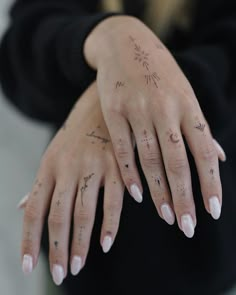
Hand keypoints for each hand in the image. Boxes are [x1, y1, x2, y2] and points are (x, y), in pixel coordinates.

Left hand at [19, 82, 123, 284]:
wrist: (100, 101)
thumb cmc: (76, 133)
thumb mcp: (53, 153)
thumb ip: (40, 184)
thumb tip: (20, 207)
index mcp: (49, 166)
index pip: (34, 210)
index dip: (29, 240)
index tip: (28, 265)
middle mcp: (68, 168)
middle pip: (58, 216)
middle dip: (58, 249)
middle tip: (61, 274)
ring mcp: (93, 166)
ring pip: (84, 212)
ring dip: (81, 243)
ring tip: (78, 265)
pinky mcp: (117, 164)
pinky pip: (113, 200)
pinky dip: (110, 224)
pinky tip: (105, 243)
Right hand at [84, 16, 224, 236]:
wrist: (126, 46)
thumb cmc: (160, 75)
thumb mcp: (186, 95)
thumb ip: (199, 128)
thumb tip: (220, 157)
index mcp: (188, 106)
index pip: (204, 152)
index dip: (210, 183)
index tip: (212, 211)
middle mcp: (165, 109)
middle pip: (177, 162)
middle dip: (184, 197)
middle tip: (187, 226)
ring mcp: (138, 110)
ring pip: (151, 160)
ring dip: (159, 192)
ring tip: (166, 216)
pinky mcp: (114, 112)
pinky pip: (124, 149)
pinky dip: (130, 174)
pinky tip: (137, 195)